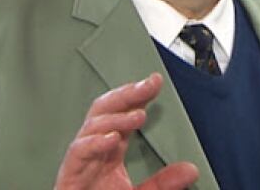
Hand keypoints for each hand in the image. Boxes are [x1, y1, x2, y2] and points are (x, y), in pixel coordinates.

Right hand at [55, 73, 198, 189]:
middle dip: (126, 95)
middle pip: (105, 110)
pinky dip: (94, 143)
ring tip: (138, 115)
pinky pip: (78, 152)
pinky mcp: (68, 176)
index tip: (155, 82)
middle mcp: (93, 152)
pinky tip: (112, 138)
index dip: (137, 97)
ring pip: (92, 126)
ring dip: (116, 118)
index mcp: (109, 153)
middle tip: (148, 84)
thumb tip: (191, 170)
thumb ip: (163, 183)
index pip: (122, 115)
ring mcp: (80, 162)